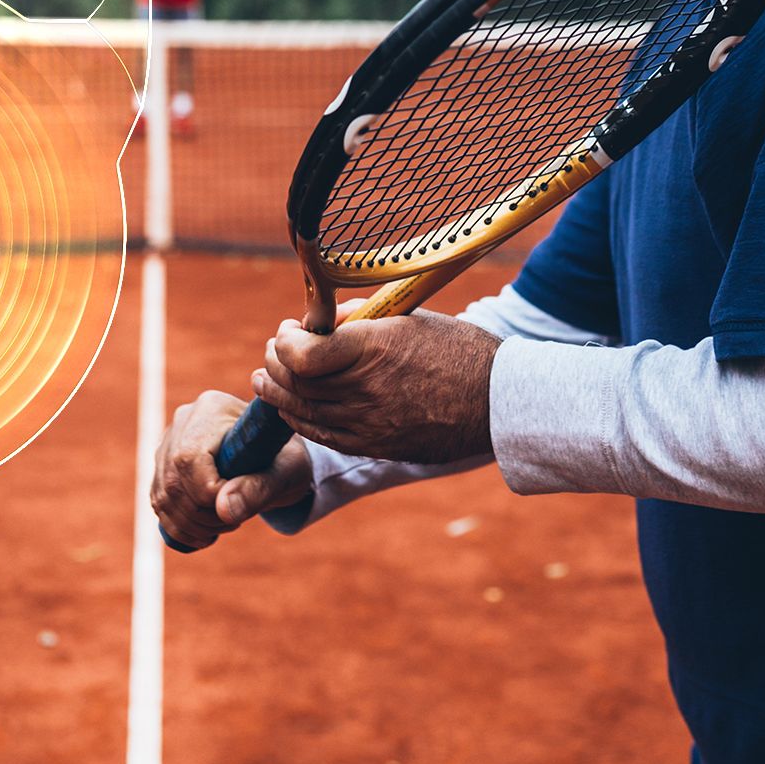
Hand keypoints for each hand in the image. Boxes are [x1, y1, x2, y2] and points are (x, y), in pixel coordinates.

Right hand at [151, 389, 311, 550]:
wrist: (276, 463)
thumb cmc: (284, 462)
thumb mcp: (285, 473)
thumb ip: (259, 488)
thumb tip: (224, 509)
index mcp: (212, 409)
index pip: (189, 457)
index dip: (208, 493)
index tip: (238, 504)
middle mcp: (183, 422)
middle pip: (173, 480)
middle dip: (204, 515)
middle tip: (236, 520)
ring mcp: (168, 445)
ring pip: (163, 497)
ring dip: (193, 525)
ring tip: (226, 523)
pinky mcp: (163, 468)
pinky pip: (159, 505)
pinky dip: (182, 529)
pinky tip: (208, 532)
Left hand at [254, 311, 499, 463]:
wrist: (497, 400)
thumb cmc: (458, 349)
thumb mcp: (410, 317)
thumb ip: (360, 318)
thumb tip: (323, 322)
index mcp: (375, 348)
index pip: (302, 354)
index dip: (285, 341)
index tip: (288, 330)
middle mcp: (366, 389)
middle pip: (296, 382)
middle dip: (276, 363)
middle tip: (274, 351)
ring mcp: (369, 423)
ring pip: (302, 411)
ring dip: (277, 393)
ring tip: (266, 379)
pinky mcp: (375, 446)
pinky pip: (322, 435)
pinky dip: (299, 419)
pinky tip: (291, 407)